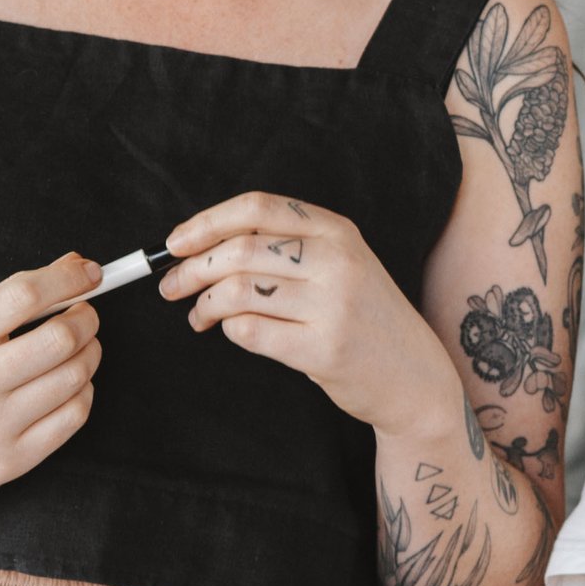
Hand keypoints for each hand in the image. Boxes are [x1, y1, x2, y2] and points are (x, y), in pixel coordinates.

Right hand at [0, 253, 102, 518]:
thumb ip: (5, 305)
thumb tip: (74, 268)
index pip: (25, 295)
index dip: (68, 277)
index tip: (89, 272)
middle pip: (61, 338)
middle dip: (87, 318)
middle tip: (85, 314)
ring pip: (75, 377)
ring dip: (89, 353)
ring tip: (79, 348)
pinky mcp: (10, 462)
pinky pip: (73, 418)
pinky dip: (83, 393)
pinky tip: (69, 386)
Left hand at [161, 192, 452, 436]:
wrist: (414, 376)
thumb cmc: (363, 318)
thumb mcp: (339, 265)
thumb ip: (285, 247)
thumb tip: (200, 244)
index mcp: (337, 230)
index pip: (258, 208)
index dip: (207, 222)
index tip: (175, 243)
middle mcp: (338, 261)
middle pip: (240, 250)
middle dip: (191, 269)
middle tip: (170, 286)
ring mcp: (334, 305)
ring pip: (238, 291)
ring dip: (205, 305)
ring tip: (200, 316)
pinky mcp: (324, 348)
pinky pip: (250, 332)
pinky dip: (229, 331)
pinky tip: (231, 333)